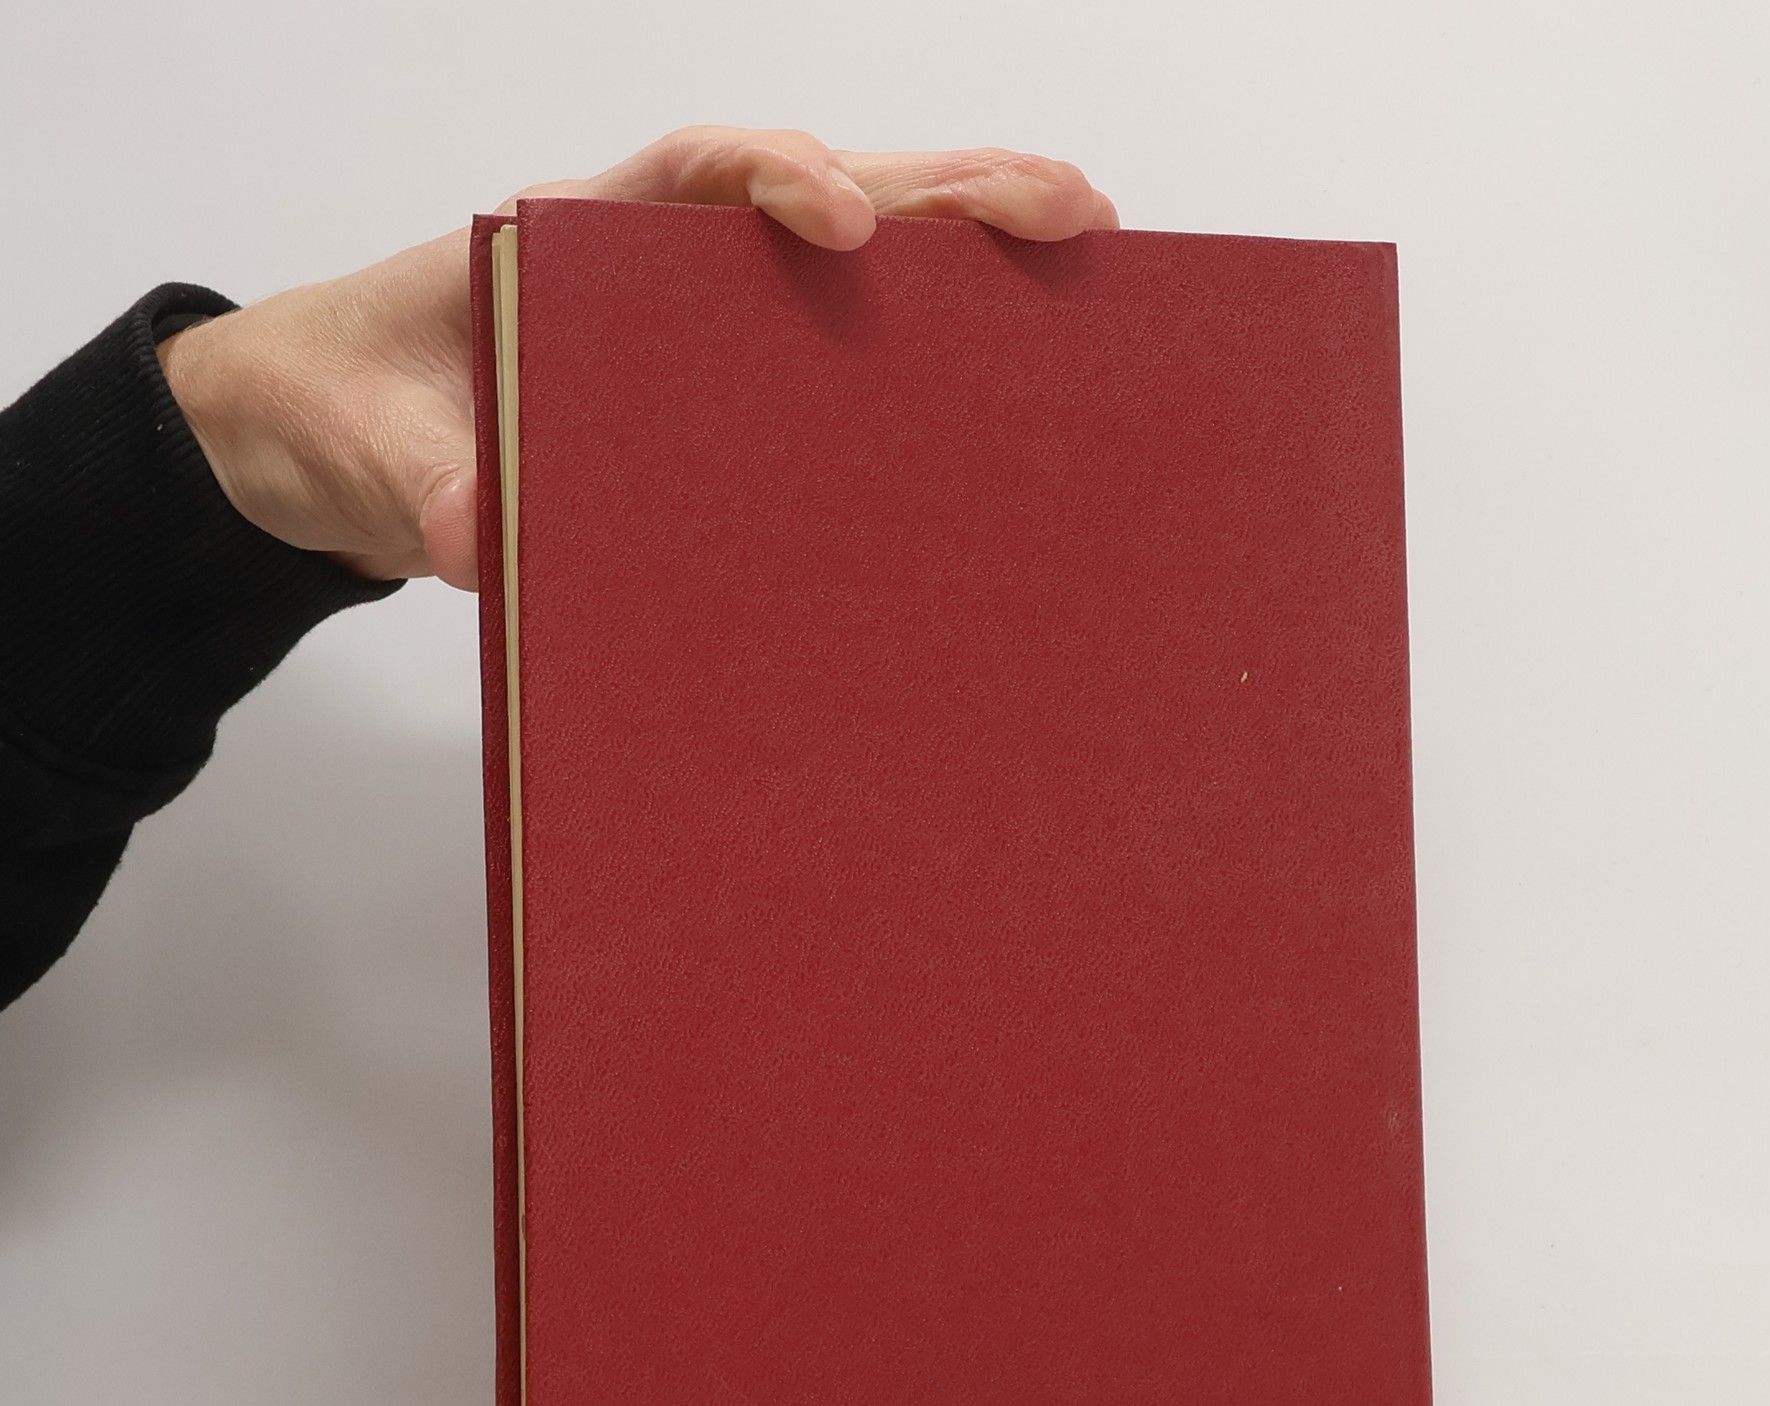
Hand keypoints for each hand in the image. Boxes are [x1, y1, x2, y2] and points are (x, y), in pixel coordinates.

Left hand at [156, 128, 1116, 591]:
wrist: (355, 446)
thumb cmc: (374, 418)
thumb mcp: (388, 458)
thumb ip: (436, 489)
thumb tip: (488, 539)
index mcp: (584, 239)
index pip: (696, 177)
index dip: (772, 181)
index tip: (835, 222)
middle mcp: (672, 264)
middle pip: (828, 193)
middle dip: (945, 191)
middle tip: (1060, 205)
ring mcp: (718, 326)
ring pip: (866, 259)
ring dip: (975, 251)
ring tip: (1089, 252)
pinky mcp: (743, 396)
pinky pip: (849, 352)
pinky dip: (937, 346)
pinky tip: (1019, 367)